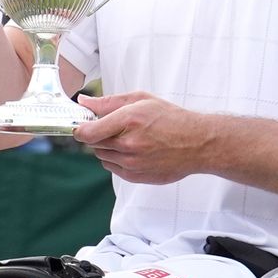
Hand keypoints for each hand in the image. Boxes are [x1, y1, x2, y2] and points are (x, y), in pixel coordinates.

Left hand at [70, 92, 212, 184]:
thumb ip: (108, 102)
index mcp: (128, 121)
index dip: (80, 129)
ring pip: (102, 156)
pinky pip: (112, 168)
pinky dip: (116, 159)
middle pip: (93, 144)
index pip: (87, 132)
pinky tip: (132, 150)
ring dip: (107, 147)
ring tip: (127, 138)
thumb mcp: (141, 100)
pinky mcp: (135, 177)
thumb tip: (83, 102)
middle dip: (97, 135)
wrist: (197, 143)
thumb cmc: (171, 118)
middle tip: (112, 128)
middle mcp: (128, 144)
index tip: (82, 125)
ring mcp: (132, 163)